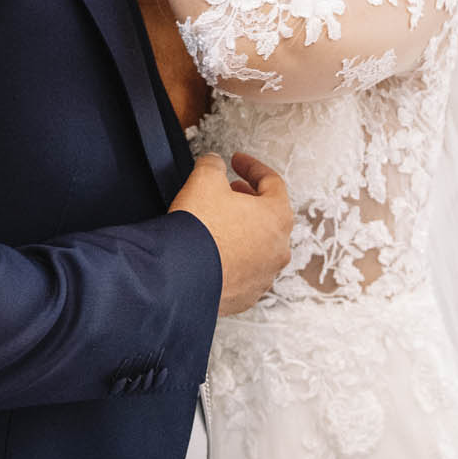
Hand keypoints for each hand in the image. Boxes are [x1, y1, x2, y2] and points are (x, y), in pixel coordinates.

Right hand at [169, 152, 291, 316]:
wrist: (180, 276)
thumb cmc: (200, 232)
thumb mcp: (204, 180)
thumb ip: (213, 165)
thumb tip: (213, 163)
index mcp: (277, 217)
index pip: (272, 182)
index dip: (251, 167)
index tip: (237, 162)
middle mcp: (277, 249)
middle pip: (269, 216)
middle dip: (248, 199)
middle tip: (231, 190)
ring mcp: (264, 275)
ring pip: (258, 247)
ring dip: (242, 231)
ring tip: (219, 222)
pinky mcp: (246, 296)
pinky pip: (243, 271)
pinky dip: (232, 259)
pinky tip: (213, 253)